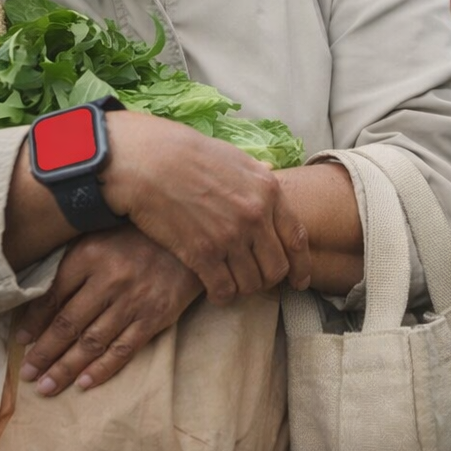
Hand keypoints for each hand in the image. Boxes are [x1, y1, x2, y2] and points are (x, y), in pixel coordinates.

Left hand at [15, 227, 200, 395]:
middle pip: (69, 324)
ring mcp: (134, 300)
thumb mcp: (100, 239)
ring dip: (66, 367)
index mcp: (90, 255)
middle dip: (44, 353)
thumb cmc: (138, 238)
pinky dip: (102, 369)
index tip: (21, 341)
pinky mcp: (156, 316)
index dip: (34, 322)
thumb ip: (72, 264)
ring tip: (47, 386)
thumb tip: (38, 300)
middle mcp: (111, 279)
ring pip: (92, 342)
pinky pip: (124, 349)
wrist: (190, 240)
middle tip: (27, 373)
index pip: (54, 296)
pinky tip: (83, 383)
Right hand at [102, 111, 312, 303]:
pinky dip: (222, 296)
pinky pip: (223, 290)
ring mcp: (230, 237)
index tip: (299, 281)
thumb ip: (258, 173)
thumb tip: (272, 172)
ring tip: (233, 283)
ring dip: (244, 288)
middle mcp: (256, 216)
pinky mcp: (202, 254)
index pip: (297, 239)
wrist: (149, 160)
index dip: (301, 266)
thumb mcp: (236, 157)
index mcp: (268, 191)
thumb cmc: (189, 155)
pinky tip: (216, 290)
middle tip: (255, 280)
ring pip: (251, 283)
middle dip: (268, 280)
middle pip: (277, 268)